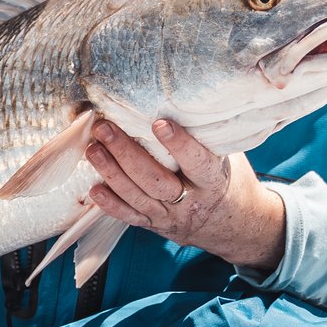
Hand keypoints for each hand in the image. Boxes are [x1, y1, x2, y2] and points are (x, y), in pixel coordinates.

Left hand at [86, 117, 287, 271]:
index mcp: (213, 182)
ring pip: (138, 197)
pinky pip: (130, 217)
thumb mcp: (227, 158)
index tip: (159, 123)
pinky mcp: (154, 225)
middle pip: (156, 181)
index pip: (197, 163)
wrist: (233, 226)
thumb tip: (184, 100)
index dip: (179, 144)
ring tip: (93, 149)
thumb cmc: (226, 180)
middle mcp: (191, 202)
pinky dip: (111, 205)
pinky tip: (94, 188)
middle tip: (105, 128)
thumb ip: (207, 138)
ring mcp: (170, 217)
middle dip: (126, 154)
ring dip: (112, 172)